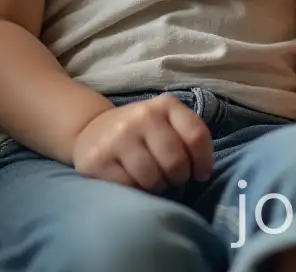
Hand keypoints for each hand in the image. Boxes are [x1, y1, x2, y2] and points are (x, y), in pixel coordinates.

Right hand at [72, 94, 212, 191]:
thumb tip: (203, 173)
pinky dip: (136, 191)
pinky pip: (129, 187)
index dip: (204, 161)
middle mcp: (143, 116)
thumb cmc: (140, 131)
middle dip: (179, 177)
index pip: (196, 135)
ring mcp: (119, 137)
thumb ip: (186, 137)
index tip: (201, 175)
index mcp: (165, 105)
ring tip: (154, 181)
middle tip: (174, 180)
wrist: (91, 129)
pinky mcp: (98, 159)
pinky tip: (133, 183)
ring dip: (158, 187)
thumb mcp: (165, 122)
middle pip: (176, 160)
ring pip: (153, 178)